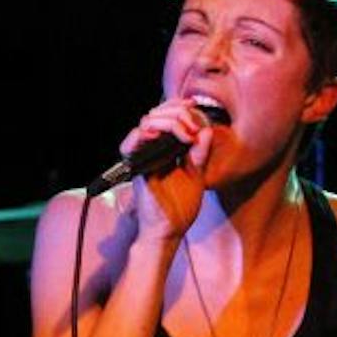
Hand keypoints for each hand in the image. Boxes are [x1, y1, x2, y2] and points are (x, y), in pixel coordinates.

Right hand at [115, 97, 213, 239]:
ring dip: (167, 120)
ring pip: (145, 123)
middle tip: (193, 126)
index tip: (194, 104)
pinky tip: (160, 135)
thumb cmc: (180, 207)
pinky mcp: (135, 168)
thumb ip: (200, 153)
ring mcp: (142, 158)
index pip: (165, 116)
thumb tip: (206, 130)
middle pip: (155, 114)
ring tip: (185, 132)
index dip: (178, 106)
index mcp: (164, 149)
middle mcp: (151, 150)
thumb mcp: (197, 175)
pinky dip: (144, 134)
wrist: (169, 231)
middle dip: (176, 111)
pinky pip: (130, 144)